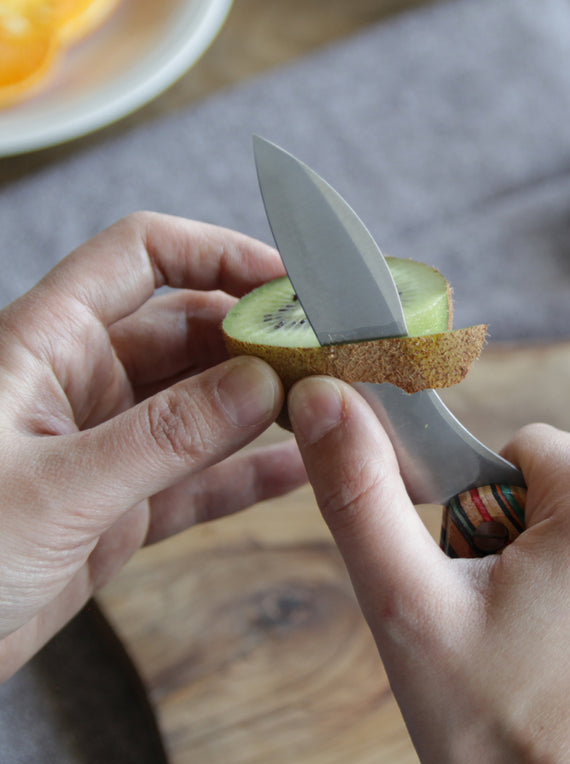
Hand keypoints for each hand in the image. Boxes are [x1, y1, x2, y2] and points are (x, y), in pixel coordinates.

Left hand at [0, 212, 306, 680]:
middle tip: (329, 355)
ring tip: (332, 406)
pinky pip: (198, 479)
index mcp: (44, 345)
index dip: (217, 254)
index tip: (290, 282)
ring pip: (203, 405)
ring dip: (263, 404)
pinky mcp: (119, 509)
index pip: (141, 258)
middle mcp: (80, 384)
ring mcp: (105, 447)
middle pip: (189, 331)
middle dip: (259, 337)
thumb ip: (165, 436)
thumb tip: (260, 381)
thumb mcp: (55, 489)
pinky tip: (302, 472)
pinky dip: (248, 475)